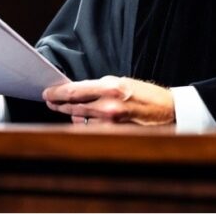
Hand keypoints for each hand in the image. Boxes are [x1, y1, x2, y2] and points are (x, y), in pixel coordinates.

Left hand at [42, 75, 174, 125]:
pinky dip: (86, 125)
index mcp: (110, 88)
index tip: (47, 94)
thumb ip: (98, 88)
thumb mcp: (120, 82)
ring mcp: (112, 123)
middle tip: (51, 102)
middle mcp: (109, 106)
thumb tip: (77, 92)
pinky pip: (93, 130)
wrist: (168, 110)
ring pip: (81, 121)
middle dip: (59, 105)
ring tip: (68, 110)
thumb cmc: (145, 94)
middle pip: (74, 107)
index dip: (57, 93)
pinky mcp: (115, 134)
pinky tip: (85, 120)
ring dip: (73, 115)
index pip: (74, 91)